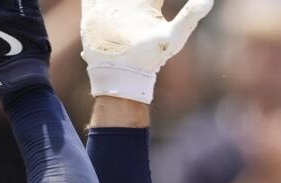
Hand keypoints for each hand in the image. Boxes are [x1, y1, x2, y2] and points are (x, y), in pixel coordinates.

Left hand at [81, 0, 212, 103]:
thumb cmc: (150, 58)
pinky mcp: (89, 13)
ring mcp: (104, 6)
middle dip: (139, 3)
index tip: (156, 4)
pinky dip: (96, 0)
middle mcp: (122, 1)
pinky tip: (111, 7)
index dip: (153, 1)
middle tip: (147, 8)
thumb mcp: (174, 38)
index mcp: (145, 2)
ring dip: (123, 3)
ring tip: (128, 11)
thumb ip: (191, 15)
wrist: (120, 77)